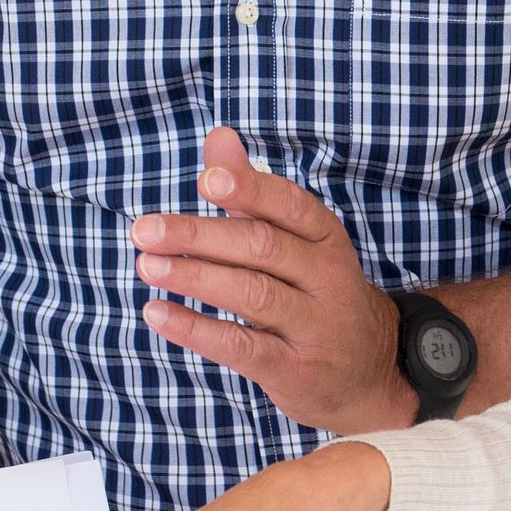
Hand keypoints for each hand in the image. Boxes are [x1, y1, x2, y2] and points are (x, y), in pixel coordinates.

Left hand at [132, 127, 418, 435]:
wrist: (366, 374)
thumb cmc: (316, 294)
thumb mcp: (298, 243)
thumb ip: (253, 192)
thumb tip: (218, 136)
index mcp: (326, 239)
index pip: (290, 205)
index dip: (250, 189)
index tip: (207, 179)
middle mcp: (327, 277)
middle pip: (263, 247)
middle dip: (199, 235)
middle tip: (145, 229)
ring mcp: (314, 325)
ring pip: (252, 294)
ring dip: (194, 277)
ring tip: (145, 265)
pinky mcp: (294, 369)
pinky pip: (241, 347)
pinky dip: (196, 329)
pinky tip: (157, 313)